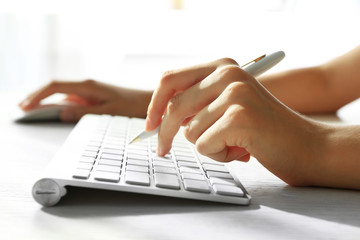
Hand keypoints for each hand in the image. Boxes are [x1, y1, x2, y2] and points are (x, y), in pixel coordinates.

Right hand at [19, 80, 151, 121]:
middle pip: (55, 88)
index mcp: (89, 86)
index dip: (38, 95)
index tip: (26, 106)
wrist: (149, 102)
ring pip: (62, 94)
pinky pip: (71, 99)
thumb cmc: (133, 106)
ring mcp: (89, 92)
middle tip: (22, 108)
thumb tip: (61, 113)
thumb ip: (84, 113)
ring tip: (31, 110)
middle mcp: (86, 86)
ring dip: (46, 101)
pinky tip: (52, 110)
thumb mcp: (108, 112)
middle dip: (37, 97)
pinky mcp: (93, 97)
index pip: (55, 86)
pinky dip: (59, 104)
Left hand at [146, 58, 328, 185]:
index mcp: (222, 66)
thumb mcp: (228, 106)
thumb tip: (159, 117)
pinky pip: (204, 145)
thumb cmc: (263, 130)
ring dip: (208, 145)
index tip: (150, 124)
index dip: (155, 104)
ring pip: (190, 131)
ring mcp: (235, 93)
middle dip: (165, 133)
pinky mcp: (239, 116)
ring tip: (234, 144)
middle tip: (163, 150)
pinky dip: (219, 155)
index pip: (171, 80)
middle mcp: (228, 73)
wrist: (307, 146)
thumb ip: (198, 103)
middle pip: (174, 106)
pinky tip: (243, 151)